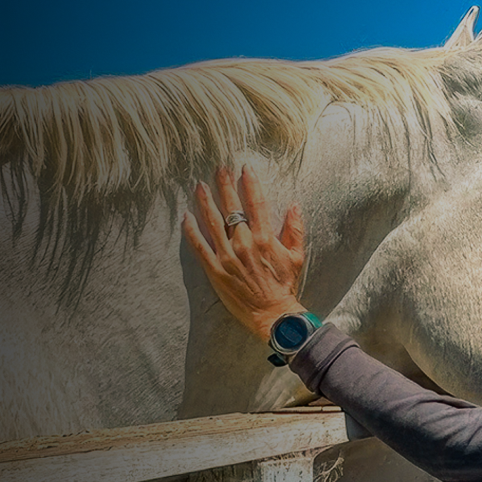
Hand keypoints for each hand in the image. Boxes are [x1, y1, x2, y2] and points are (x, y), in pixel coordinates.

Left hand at [182, 166, 306, 343]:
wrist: (273, 314)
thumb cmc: (285, 285)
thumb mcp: (296, 256)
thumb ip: (295, 229)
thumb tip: (294, 205)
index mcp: (265, 238)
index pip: (255, 203)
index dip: (249, 182)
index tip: (244, 167)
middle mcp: (245, 243)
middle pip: (231, 207)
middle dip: (224, 185)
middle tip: (218, 168)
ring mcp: (228, 256)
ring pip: (212, 222)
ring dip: (205, 202)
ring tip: (199, 185)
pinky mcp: (215, 270)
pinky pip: (199, 246)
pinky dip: (191, 230)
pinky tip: (185, 216)